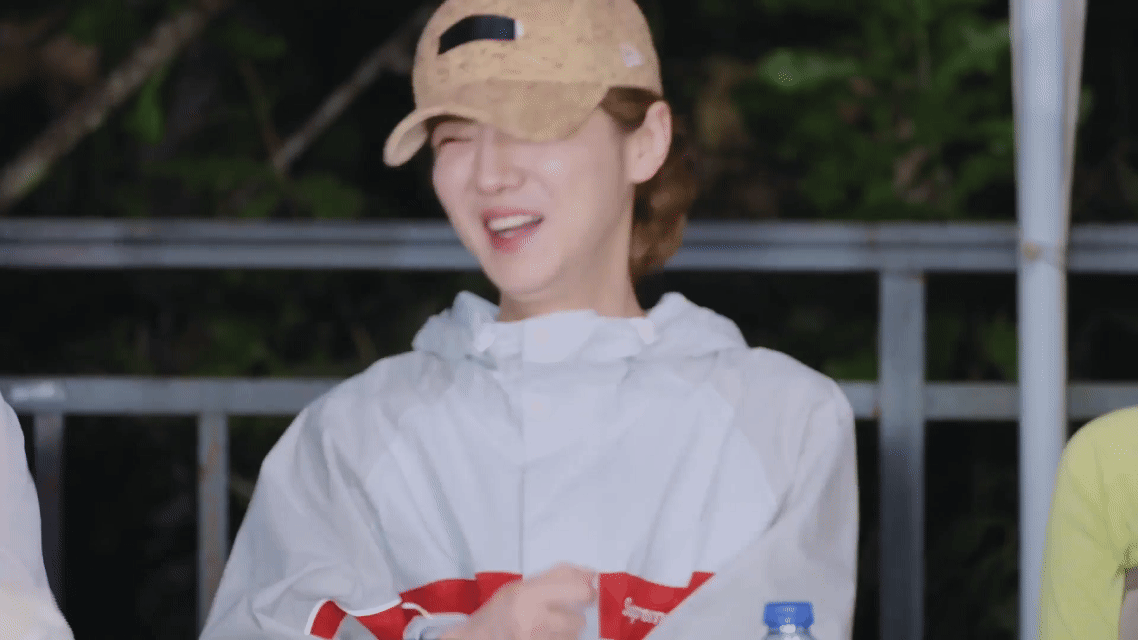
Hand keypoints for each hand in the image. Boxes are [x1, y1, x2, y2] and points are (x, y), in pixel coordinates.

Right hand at [444, 563, 597, 639]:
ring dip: (565, 634)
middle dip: (575, 619)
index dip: (588, 592)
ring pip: (572, 638)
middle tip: (564, 616)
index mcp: (528, 595)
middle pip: (578, 621)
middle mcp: (532, 620)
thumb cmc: (499, 611)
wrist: (477, 639)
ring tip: (546, 629)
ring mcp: (535, 639)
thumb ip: (557, 577)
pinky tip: (544, 636)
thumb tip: (591, 573)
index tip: (588, 593)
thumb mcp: (522, 586)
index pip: (577, 592)